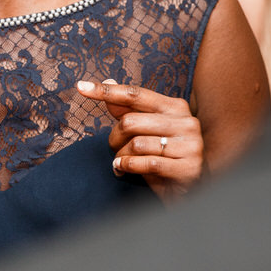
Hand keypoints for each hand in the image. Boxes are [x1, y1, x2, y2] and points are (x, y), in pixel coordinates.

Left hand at [77, 78, 204, 200]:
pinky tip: (123, 169)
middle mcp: (186, 122)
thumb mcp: (145, 130)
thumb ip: (127, 108)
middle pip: (130, 121)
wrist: (189, 189)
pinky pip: (147, 163)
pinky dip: (128, 166)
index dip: (107, 91)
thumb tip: (108, 80)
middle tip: (115, 148)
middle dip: (114, 138)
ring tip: (121, 162)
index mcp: (175, 106)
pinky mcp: (188, 167)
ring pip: (136, 144)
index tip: (80, 87)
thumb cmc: (163, 156)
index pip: (135, 94)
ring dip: (120, 156)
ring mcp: (190, 144)